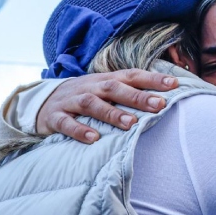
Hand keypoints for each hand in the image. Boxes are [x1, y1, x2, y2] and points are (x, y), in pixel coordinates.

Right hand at [37, 70, 178, 143]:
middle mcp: (90, 88)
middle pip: (114, 88)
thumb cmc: (84, 98)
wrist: (41, 102)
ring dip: (112, 113)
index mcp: (104, 81)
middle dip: (137, 96)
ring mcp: (71, 101)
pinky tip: (93, 138)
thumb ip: (129, 92)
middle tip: (159, 105)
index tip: (174, 84)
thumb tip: (165, 98)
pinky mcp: (55, 117)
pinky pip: (66, 123)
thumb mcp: (104, 91)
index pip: (131, 75)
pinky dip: (79, 130)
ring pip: (92, 104)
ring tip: (131, 123)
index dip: (152, 79)